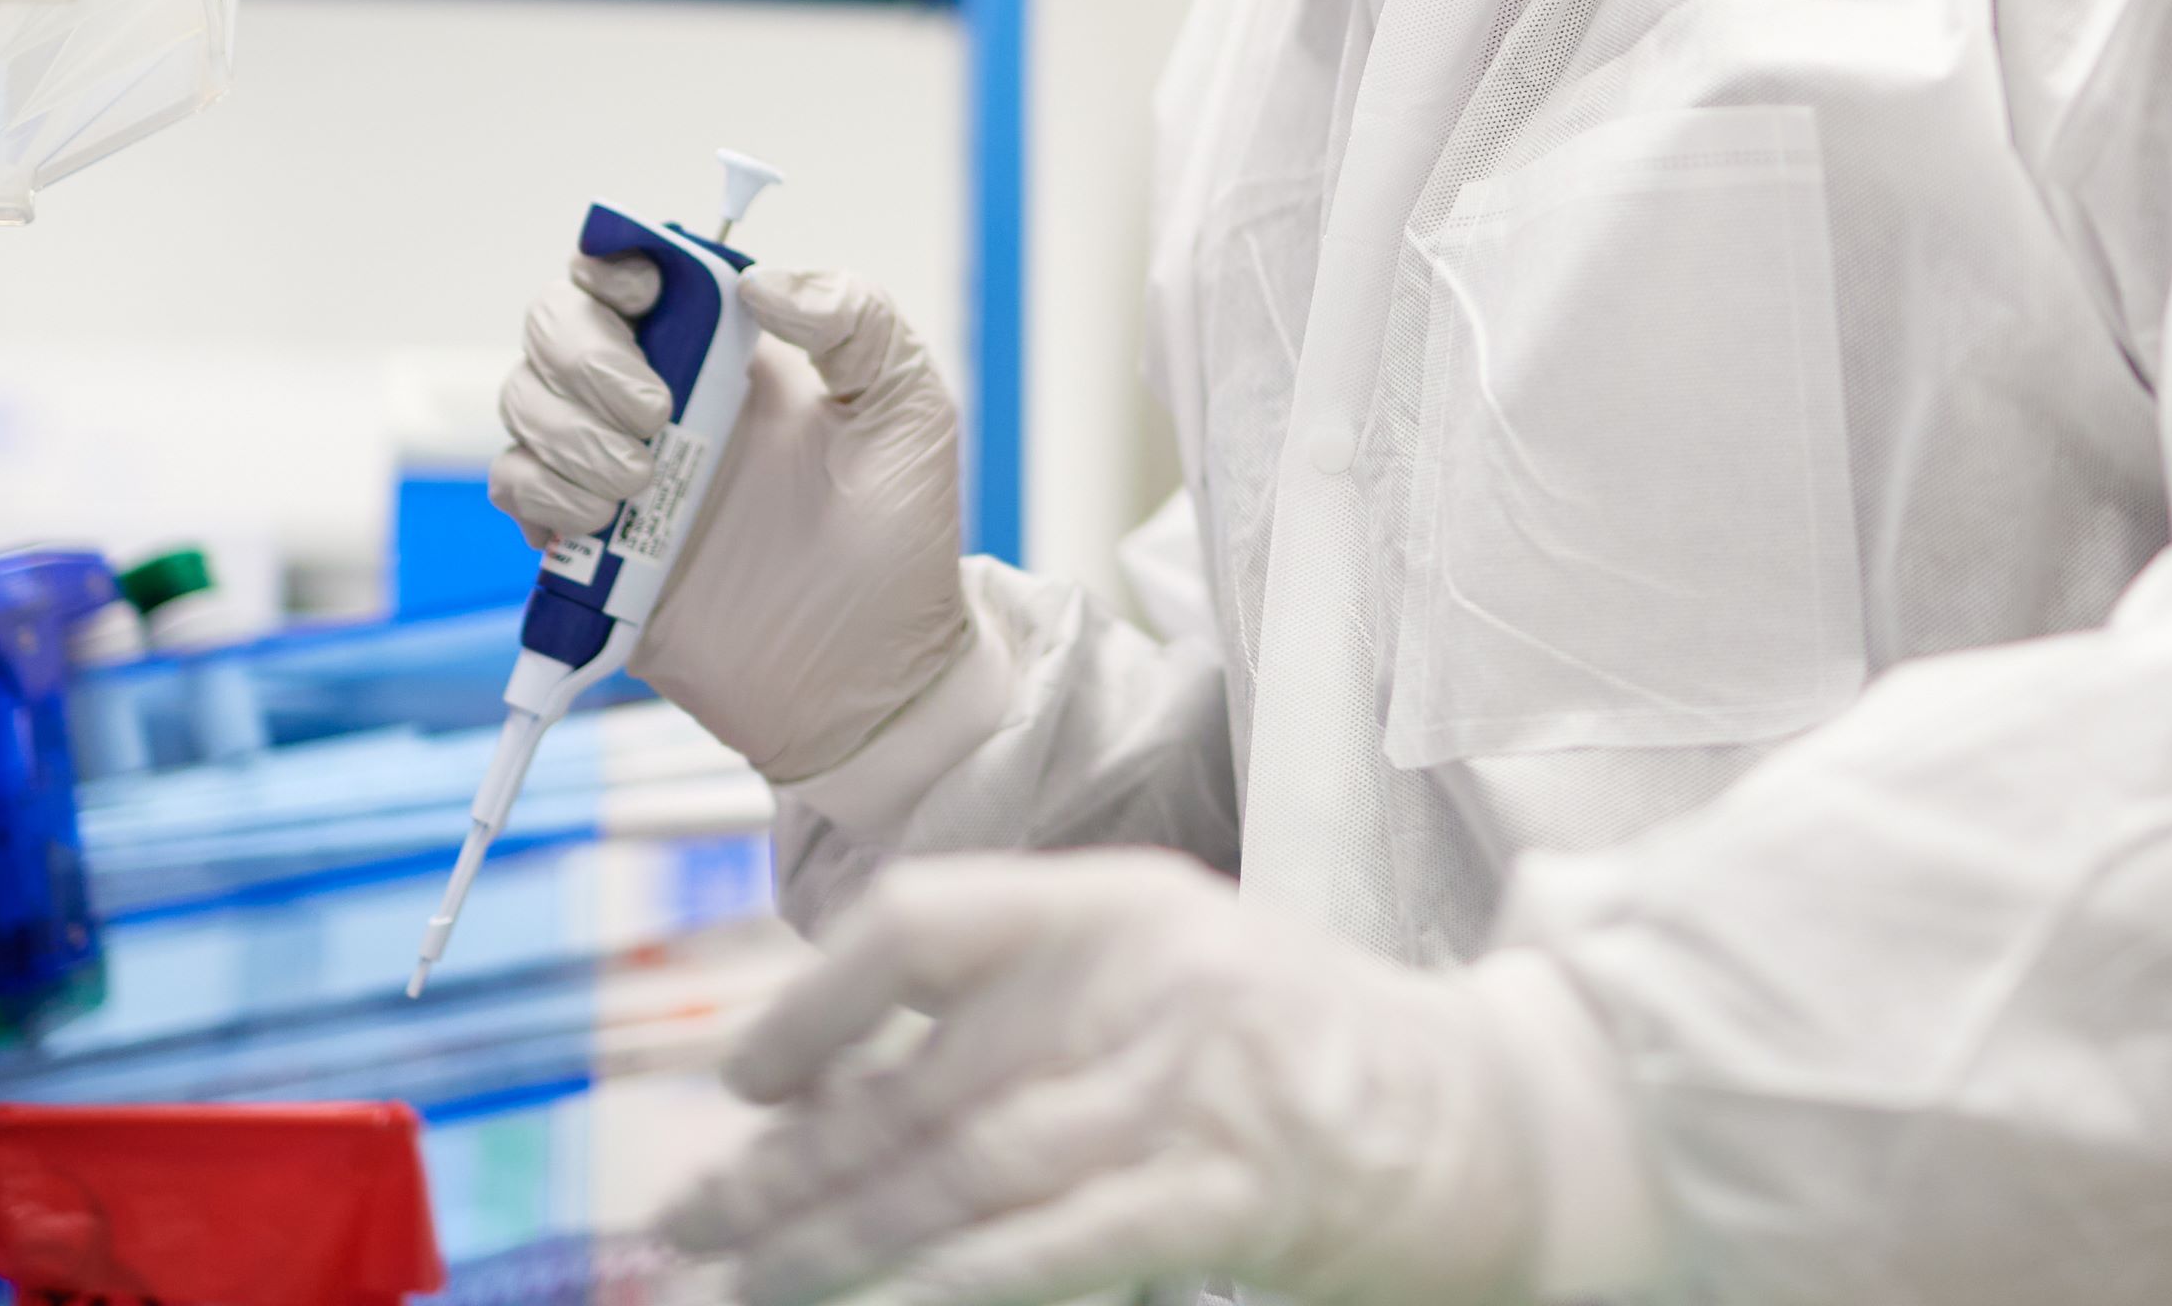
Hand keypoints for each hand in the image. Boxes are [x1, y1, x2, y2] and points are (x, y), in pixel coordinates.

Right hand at [490, 256, 972, 782]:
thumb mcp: (908, 406)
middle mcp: (661, 400)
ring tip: (641, 485)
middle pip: (556, 322)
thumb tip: (759, 279)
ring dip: (566, 429)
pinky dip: (542, 490)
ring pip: (523, 399)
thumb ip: (856, 319)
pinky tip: (601, 519)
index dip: (614, 262)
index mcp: (728, 353)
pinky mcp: (587, 547)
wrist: (872, 672)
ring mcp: (616, 471)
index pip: (633, 270)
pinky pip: (516, 486)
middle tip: (657, 418)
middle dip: (585, 355)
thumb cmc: (899, 539)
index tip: (643, 291)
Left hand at [654, 852, 1557, 1305]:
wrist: (1483, 1118)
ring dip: (837, 1241)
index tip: (742, 1078)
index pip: (922, 921)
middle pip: (920, 1080)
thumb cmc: (1295, 1049)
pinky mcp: (1228, 1190)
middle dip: (788, 1168)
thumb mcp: (1163, 974)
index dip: (811, 1000)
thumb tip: (834, 1079)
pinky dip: (964, 1277)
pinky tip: (890, 1303)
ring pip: (966, 1170)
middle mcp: (1142, 980)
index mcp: (1116, 905)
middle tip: (688, 1226)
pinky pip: (1062, 1240)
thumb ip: (1023, 1006)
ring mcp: (1191, 1084)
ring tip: (743, 1284)